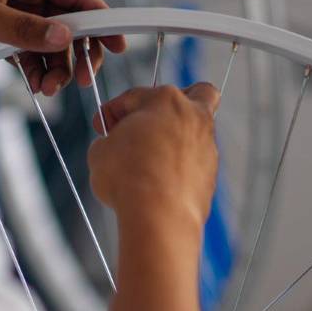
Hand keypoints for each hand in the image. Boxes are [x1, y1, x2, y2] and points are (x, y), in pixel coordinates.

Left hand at [0, 0, 125, 94]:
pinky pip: (32, 51)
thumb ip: (24, 31)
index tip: (118, 45)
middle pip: (68, 21)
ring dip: (56, 68)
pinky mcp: (2, 30)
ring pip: (51, 41)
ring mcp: (13, 10)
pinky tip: (36, 88)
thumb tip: (64, 39)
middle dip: (77, 53)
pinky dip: (37, 70)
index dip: (100, 19)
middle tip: (81, 81)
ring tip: (49, 91)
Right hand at [87, 84, 220, 230]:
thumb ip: (109, 141)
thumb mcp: (101, 152)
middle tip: (150, 122)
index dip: (112, 111)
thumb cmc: (128, 178)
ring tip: (147, 161)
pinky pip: (195, 163)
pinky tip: (159, 182)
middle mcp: (194, 117)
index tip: (101, 126)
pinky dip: (179, 167)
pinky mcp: (211, 175)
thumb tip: (113, 146)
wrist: (159, 216)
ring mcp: (207, 146)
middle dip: (175, 103)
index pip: (134, 96)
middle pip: (196, 94)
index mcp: (165, 100)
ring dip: (175, 140)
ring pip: (197, 132)